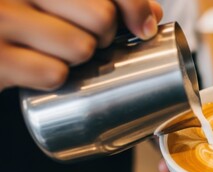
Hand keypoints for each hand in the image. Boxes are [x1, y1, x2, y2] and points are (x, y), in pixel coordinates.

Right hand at [0, 0, 162, 90]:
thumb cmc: (27, 20)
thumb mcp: (61, 2)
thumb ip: (105, 0)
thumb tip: (153, 14)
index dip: (134, 6)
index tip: (143, 29)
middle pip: (102, 18)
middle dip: (106, 37)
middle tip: (91, 41)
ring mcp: (3, 19)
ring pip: (81, 48)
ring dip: (80, 60)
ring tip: (62, 54)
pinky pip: (54, 74)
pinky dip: (56, 78)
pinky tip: (42, 69)